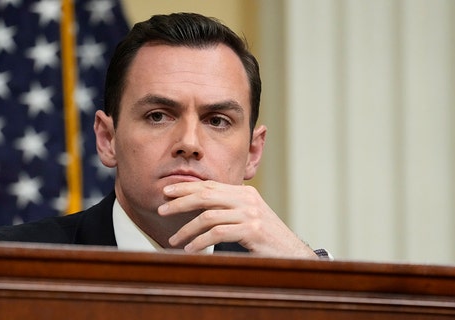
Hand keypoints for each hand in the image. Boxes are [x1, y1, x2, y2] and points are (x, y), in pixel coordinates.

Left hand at [158, 180, 317, 258]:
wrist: (292, 253)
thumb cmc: (266, 238)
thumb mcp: (248, 217)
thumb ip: (229, 209)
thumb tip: (199, 209)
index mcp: (245, 193)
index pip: (210, 186)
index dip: (186, 188)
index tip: (166, 193)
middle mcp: (247, 199)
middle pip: (206, 195)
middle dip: (180, 202)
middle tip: (161, 210)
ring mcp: (250, 214)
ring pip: (208, 216)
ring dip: (186, 229)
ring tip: (173, 239)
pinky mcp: (252, 230)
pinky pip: (217, 233)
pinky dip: (200, 242)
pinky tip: (191, 249)